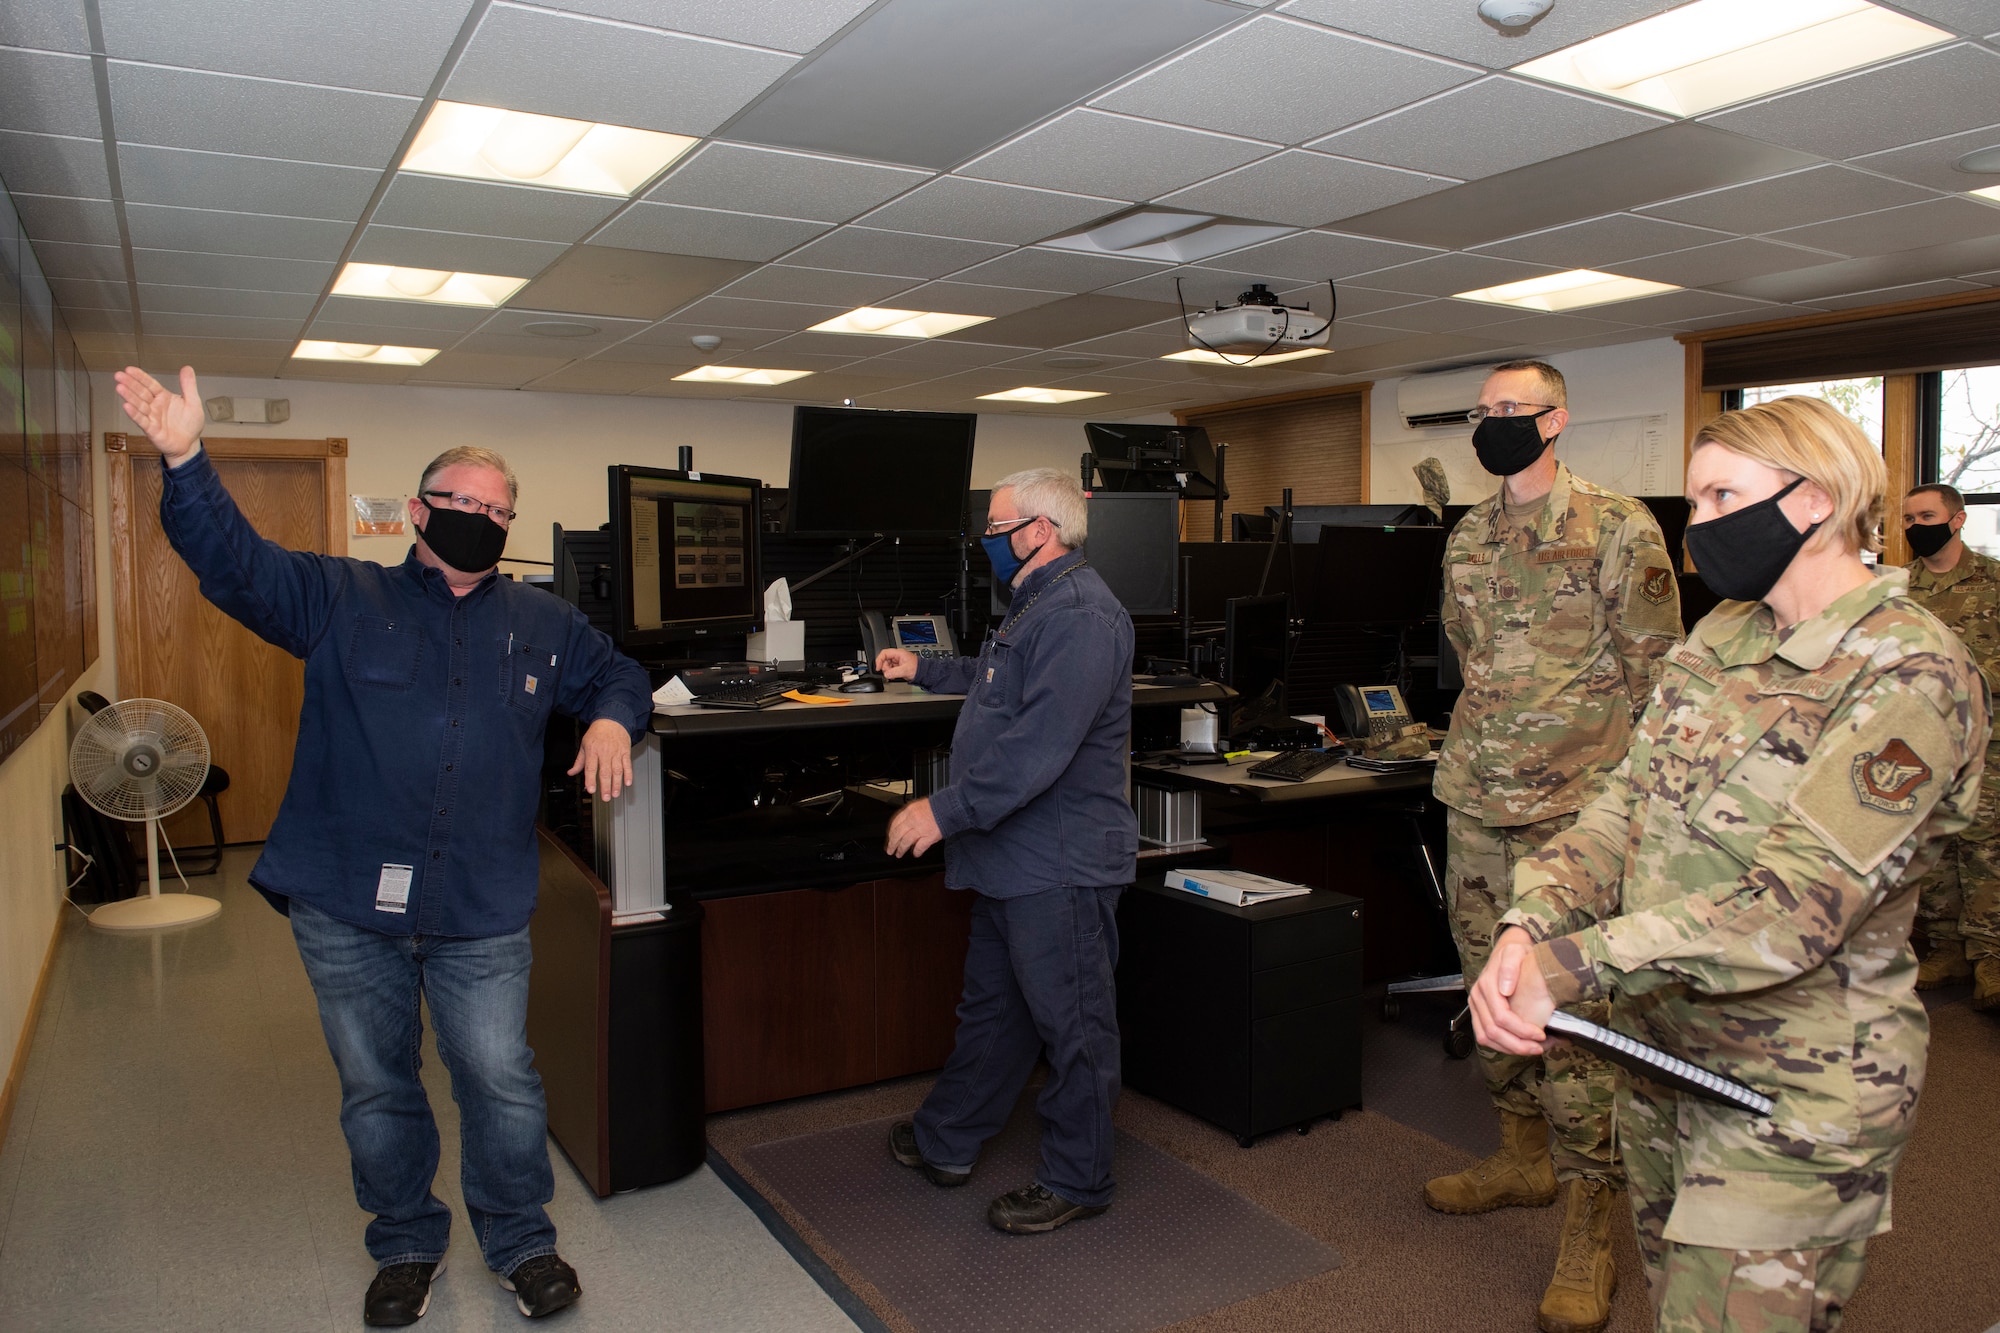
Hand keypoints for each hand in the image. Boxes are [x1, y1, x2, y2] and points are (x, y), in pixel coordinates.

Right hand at [113, 365, 205, 465]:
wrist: (189, 444)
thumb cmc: (190, 424)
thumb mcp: (193, 402)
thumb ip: (189, 385)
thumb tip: (187, 368)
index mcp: (163, 397)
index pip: (150, 384)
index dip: (140, 377)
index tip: (129, 369)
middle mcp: (155, 406)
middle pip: (141, 393)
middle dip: (130, 384)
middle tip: (119, 375)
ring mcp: (152, 417)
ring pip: (139, 405)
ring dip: (129, 396)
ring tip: (119, 387)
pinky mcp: (151, 429)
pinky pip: (141, 420)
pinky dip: (134, 414)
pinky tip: (127, 406)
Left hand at [567, 718, 635, 801]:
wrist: (612, 720)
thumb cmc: (597, 733)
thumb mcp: (584, 744)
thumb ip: (579, 761)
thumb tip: (571, 772)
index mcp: (593, 751)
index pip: (591, 768)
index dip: (591, 780)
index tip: (591, 790)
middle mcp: (605, 752)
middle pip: (605, 772)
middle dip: (605, 786)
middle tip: (605, 797)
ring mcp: (616, 752)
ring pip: (617, 770)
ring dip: (617, 783)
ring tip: (615, 793)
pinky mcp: (625, 751)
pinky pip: (627, 764)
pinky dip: (628, 774)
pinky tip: (627, 782)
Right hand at [876, 648, 918, 679]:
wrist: (923, 672)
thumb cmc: (917, 668)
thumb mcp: (905, 670)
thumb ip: (894, 672)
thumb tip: (886, 674)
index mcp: (898, 653)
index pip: (884, 653)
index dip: (879, 660)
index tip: (878, 667)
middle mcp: (897, 656)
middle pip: (884, 660)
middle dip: (885, 668)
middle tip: (889, 673)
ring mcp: (897, 661)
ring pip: (886, 665)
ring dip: (888, 671)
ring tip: (894, 675)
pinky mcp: (897, 666)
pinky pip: (890, 669)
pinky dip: (890, 673)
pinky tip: (894, 676)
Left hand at [885, 797, 941, 856]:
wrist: (951, 807)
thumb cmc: (938, 805)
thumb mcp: (920, 805)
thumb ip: (910, 814)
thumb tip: (903, 825)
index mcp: (909, 811)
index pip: (895, 823)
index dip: (890, 833)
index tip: (890, 838)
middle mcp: (913, 820)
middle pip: (897, 834)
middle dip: (892, 844)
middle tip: (890, 850)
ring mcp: (921, 829)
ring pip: (905, 842)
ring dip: (901, 849)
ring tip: (899, 854)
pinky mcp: (929, 837)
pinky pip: (919, 847)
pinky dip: (916, 852)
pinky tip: (915, 854)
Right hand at [1469, 926, 1554, 1056]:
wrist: (1507, 950)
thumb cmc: (1516, 953)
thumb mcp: (1516, 952)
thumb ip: (1510, 967)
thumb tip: (1505, 990)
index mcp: (1486, 985)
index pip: (1501, 1016)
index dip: (1521, 1030)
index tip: (1540, 1034)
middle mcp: (1477, 997)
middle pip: (1492, 1032)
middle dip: (1517, 1045)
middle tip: (1539, 1048)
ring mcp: (1476, 1006)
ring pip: (1486, 1038)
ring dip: (1509, 1048)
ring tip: (1531, 1049)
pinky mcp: (1479, 1013)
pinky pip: (1485, 1036)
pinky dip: (1502, 1046)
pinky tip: (1519, 1045)